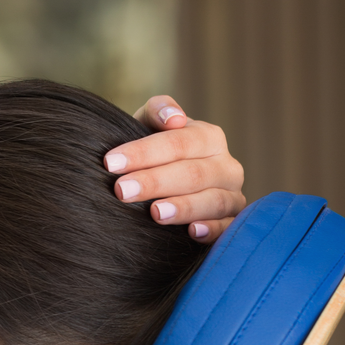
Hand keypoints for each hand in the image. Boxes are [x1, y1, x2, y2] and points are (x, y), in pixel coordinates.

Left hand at [104, 97, 245, 242]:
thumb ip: (157, 111)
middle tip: (122, 191)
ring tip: (154, 212)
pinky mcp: (231, 224)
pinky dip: (211, 229)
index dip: (144, 152)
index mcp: (209, 138)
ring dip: (184, 207)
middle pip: (193, 173)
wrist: (165, 189)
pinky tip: (192, 232)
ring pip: (213, 200)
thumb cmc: (155, 156)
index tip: (111, 163)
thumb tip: (174, 118)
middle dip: (155, 182)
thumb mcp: (150, 127)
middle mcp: (226, 166)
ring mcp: (232, 197)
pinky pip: (226, 228)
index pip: (178, 143)